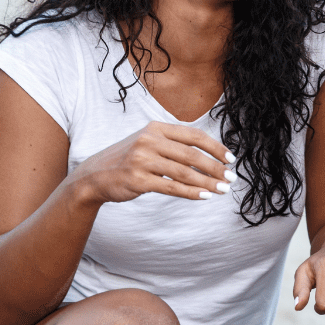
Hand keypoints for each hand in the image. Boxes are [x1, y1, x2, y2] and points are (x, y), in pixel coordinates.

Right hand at [74, 121, 235, 204]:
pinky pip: (171, 187)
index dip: (215, 147)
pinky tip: (204, 196)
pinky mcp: (137, 179)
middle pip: (192, 155)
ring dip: (207, 182)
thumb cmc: (128, 159)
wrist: (94, 176)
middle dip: (215, 168)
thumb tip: (211, 157)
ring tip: (222, 189)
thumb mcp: (148, 143)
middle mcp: (149, 140)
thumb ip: (174, 145)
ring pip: (184, 173)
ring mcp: (142, 160)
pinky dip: (191, 192)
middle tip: (230, 178)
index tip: (230, 159)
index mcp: (156, 128)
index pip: (194, 135)